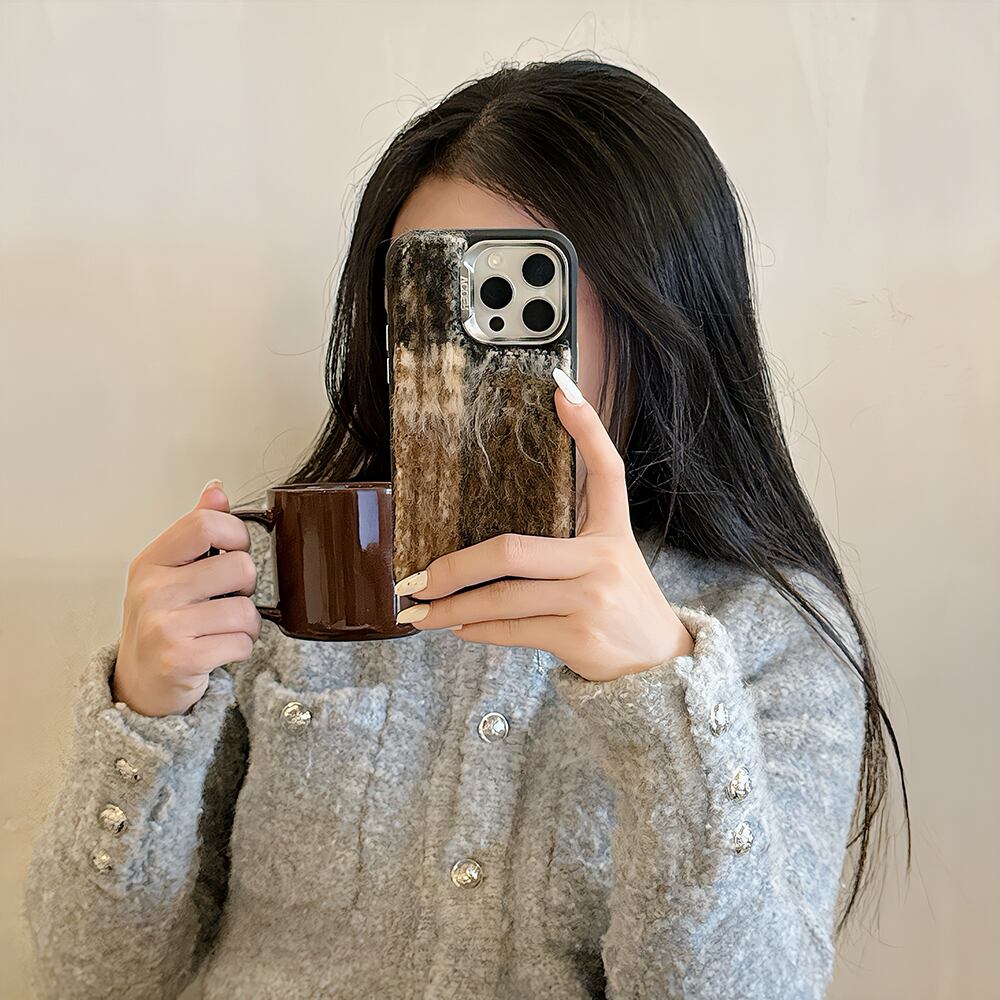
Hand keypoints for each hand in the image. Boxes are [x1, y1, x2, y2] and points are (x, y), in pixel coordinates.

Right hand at [113, 479, 262, 716]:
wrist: (140, 683)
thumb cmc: (162, 622)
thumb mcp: (169, 571)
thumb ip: (196, 530)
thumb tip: (216, 489)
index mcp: (151, 561)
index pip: (207, 523)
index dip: (237, 535)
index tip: (235, 552)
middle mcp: (152, 589)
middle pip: (240, 566)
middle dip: (246, 588)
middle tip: (226, 600)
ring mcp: (163, 624)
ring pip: (246, 610)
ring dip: (247, 624)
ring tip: (223, 629)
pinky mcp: (180, 658)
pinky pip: (242, 642)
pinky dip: (241, 648)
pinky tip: (219, 650)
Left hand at [392, 367, 694, 681]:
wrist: (660, 665)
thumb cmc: (620, 605)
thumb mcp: (608, 561)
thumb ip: (565, 544)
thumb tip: (489, 548)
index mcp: (612, 531)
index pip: (606, 470)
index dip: (587, 427)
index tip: (560, 388)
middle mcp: (603, 559)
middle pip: (511, 550)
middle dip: (454, 566)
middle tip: (417, 576)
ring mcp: (591, 599)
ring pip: (502, 598)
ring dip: (452, 606)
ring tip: (421, 610)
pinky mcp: (580, 636)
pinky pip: (511, 630)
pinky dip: (476, 630)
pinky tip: (458, 627)